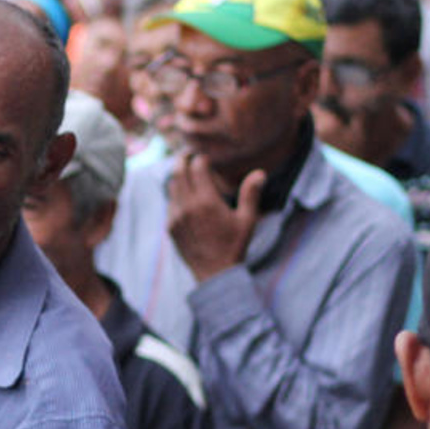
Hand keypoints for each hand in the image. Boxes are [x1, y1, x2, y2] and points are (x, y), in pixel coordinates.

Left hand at [168, 153, 264, 282]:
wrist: (215, 274)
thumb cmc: (234, 246)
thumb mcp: (247, 220)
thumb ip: (251, 194)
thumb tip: (260, 173)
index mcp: (206, 201)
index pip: (197, 167)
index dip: (201, 159)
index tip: (205, 157)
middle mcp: (187, 206)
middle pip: (178, 172)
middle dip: (182, 160)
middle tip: (188, 154)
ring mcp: (176, 216)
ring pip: (171, 186)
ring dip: (177, 176)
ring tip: (185, 171)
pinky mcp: (170, 227)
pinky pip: (170, 203)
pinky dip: (175, 194)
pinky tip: (184, 195)